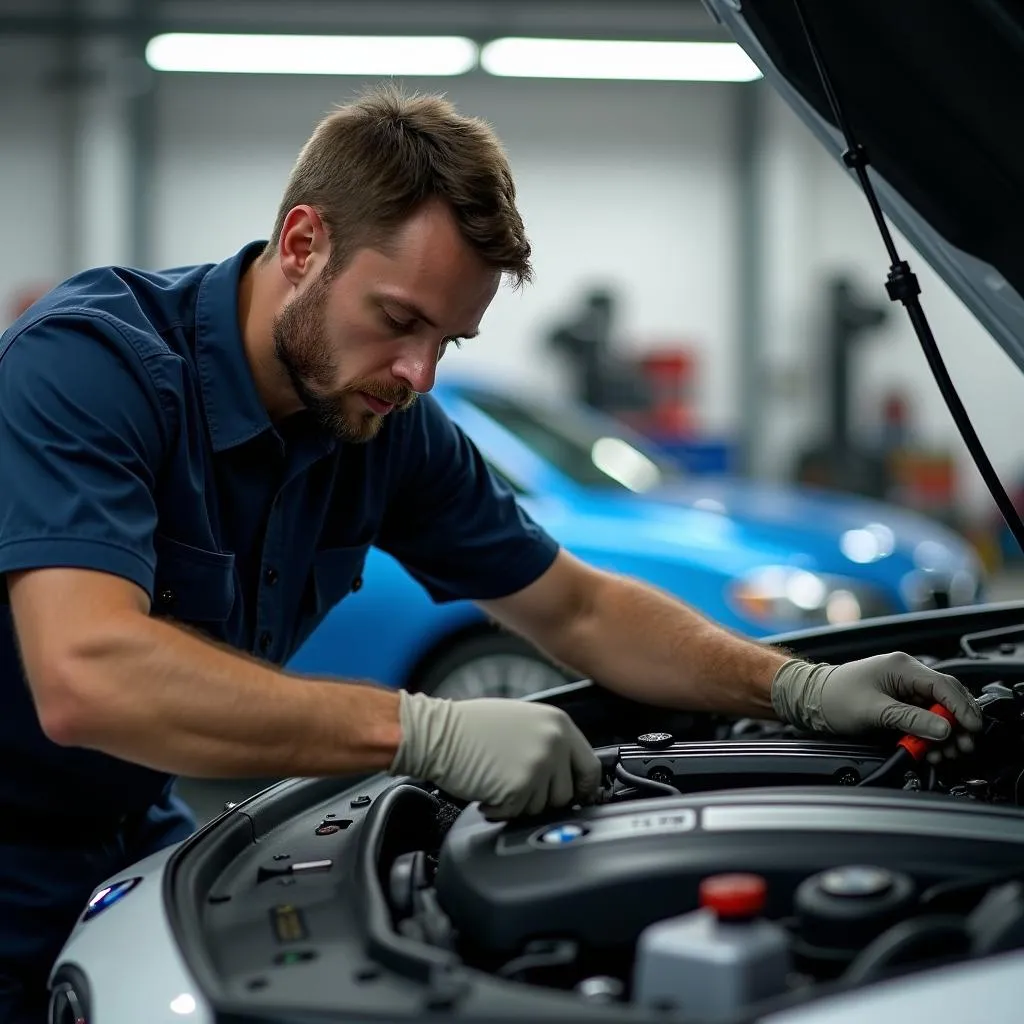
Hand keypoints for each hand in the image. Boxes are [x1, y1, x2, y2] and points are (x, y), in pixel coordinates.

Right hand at [389, 690, 602, 819]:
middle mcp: (553, 744)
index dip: (581, 788)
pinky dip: (500, 810)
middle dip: (542, 798)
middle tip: (517, 785)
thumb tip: (568, 773)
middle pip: (565, 794)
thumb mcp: (523, 721)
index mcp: (558, 724)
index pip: (590, 767)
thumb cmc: (471, 726)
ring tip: (497, 779)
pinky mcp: (517, 789)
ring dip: (519, 803)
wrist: (436, 733)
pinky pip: (517, 814)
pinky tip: (486, 789)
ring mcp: (537, 767)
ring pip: (541, 808)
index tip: (573, 796)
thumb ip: (550, 743)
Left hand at [770, 652, 981, 750]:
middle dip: (957, 725)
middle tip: (962, 747)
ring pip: (937, 712)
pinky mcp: (897, 704)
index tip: (971, 730)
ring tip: (944, 754)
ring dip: (943, 734)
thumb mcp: (873, 711)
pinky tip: (929, 749)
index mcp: (902, 667)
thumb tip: (943, 729)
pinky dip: (929, 735)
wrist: (807, 700)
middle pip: (946, 699)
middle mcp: (906, 675)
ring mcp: (902, 689)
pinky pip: (923, 718)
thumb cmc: (832, 697)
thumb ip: (910, 720)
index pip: (945, 686)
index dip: (962, 709)